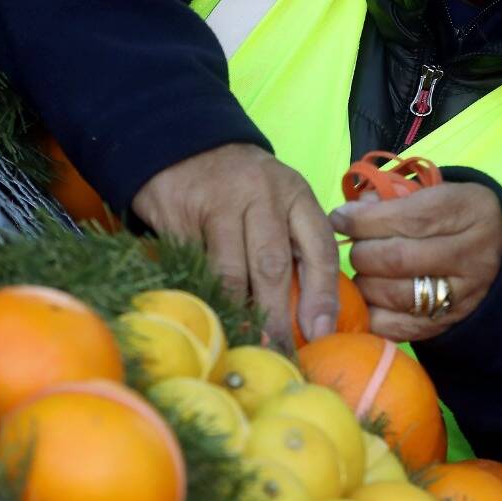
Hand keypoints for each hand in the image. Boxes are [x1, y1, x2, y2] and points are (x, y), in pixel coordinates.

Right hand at [131, 143, 342, 345]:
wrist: (184, 145)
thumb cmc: (243, 187)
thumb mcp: (279, 202)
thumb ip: (297, 246)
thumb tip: (314, 319)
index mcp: (293, 193)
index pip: (317, 246)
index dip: (321, 293)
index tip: (319, 332)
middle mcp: (259, 195)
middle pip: (271, 264)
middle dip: (275, 316)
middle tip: (279, 355)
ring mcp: (217, 205)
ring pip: (229, 272)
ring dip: (236, 314)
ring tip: (244, 345)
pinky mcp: (180, 218)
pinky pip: (194, 269)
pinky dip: (203, 298)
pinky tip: (210, 319)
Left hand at [330, 182, 501, 341]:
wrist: (496, 255)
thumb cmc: (451, 216)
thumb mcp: (433, 193)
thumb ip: (391, 199)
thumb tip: (349, 215)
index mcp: (470, 210)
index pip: (409, 218)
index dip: (365, 220)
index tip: (339, 218)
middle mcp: (473, 255)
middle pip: (398, 259)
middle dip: (362, 252)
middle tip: (354, 247)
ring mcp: (463, 295)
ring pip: (394, 294)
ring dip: (364, 282)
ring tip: (362, 271)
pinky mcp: (447, 324)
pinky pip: (396, 326)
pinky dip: (371, 312)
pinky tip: (366, 297)